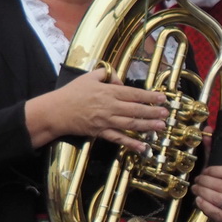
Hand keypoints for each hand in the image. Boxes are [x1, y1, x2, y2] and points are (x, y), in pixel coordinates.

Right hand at [24, 68, 169, 151]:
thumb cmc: (72, 92)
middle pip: (136, 109)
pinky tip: (143, 147)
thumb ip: (107, 74)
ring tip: (161, 127)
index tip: (163, 98)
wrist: (55, 111)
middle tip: (166, 113)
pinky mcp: (100, 132)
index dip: (150, 96)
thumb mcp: (89, 77)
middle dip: (153, 112)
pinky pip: (118, 138)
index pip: (134, 94)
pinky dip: (131, 143)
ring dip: (147, 126)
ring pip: (131, 124)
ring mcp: (106, 121)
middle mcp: (110, 106)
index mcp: (108, 92)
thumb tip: (120, 80)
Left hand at [191, 164, 221, 221]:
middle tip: (197, 180)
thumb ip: (215, 172)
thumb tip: (203, 171)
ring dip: (202, 192)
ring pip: (217, 198)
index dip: (214, 170)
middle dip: (204, 181)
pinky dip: (204, 205)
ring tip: (195, 189)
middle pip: (220, 185)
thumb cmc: (220, 189)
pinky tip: (198, 199)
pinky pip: (215, 211)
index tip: (205, 171)